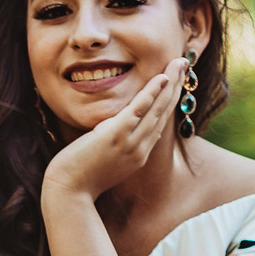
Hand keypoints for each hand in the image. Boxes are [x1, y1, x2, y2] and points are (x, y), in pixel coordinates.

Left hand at [42, 59, 186, 201]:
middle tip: (185, 63)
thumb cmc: (81, 179)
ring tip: (180, 62)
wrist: (70, 193)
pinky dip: (151, 94)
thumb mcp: (106, 161)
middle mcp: (141, 148)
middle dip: (176, 86)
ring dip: (170, 83)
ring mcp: (130, 143)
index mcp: (139, 154)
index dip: (170, 99)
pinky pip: (138, 111)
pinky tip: (162, 78)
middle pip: (164, 112)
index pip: (160, 121)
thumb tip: (114, 128)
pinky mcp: (116, 136)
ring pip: (157, 108)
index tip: (176, 81)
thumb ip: (116, 145)